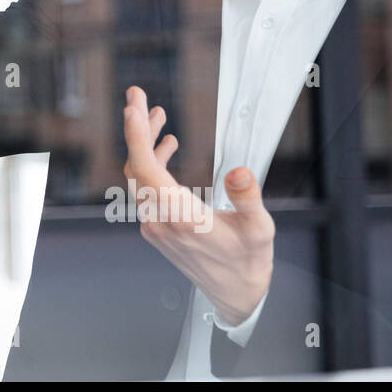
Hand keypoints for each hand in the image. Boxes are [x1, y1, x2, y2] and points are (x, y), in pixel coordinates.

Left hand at [122, 85, 274, 325]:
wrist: (237, 295)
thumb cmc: (248, 262)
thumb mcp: (259, 229)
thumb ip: (248, 198)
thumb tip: (239, 172)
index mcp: (181, 217)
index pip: (145, 169)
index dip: (136, 135)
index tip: (132, 107)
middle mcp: (160, 221)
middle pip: (137, 166)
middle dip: (137, 128)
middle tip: (138, 96)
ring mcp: (155, 225)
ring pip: (139, 177)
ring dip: (146, 144)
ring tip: (158, 115)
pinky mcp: (157, 228)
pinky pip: (146, 189)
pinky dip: (153, 163)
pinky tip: (168, 147)